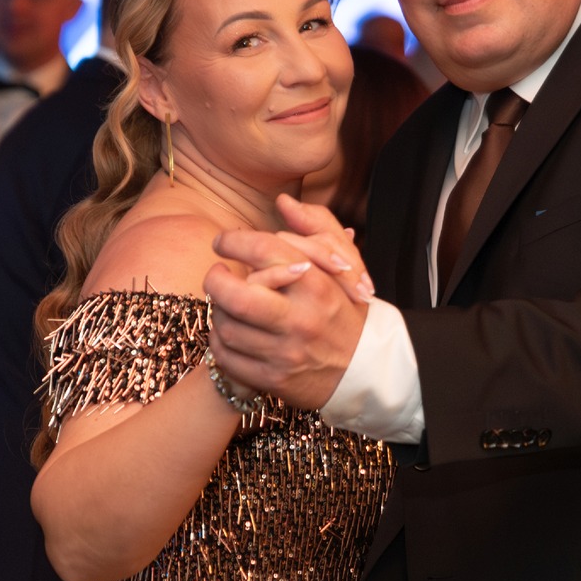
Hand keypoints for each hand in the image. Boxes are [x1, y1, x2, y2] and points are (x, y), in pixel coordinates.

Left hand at [206, 196, 368, 410]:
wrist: (366, 369)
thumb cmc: (345, 308)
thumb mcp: (342, 263)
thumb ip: (315, 226)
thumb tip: (284, 201)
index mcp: (318, 285)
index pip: (265, 251)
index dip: (234, 241)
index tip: (223, 242)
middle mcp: (300, 319)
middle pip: (236, 295)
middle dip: (215, 279)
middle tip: (217, 274)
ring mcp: (285, 352)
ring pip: (227, 326)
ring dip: (218, 310)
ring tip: (227, 303)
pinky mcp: (273, 379)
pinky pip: (227, 357)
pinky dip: (220, 341)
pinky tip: (231, 331)